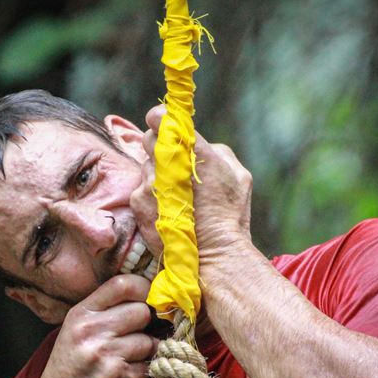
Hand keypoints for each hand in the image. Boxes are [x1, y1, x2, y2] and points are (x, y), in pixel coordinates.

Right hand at [28, 274, 157, 377]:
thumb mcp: (75, 332)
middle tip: (134, 337)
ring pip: (148, 341)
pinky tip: (125, 377)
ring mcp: (104, 355)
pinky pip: (147, 366)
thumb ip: (103, 312)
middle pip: (141, 311)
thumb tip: (145, 298)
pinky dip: (142, 372)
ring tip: (126, 361)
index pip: (123, 284)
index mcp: (81, 314)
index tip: (148, 300)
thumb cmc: (67, 372)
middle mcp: (91, 330)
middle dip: (145, 325)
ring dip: (145, 352)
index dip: (144, 289)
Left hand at [130, 104, 252, 263]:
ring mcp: (150, 183)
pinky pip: (140, 190)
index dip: (160, 120)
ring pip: (145, 166)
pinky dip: (150, 197)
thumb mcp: (238, 176)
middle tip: (173, 164)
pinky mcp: (139, 203)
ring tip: (175, 197)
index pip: (161, 120)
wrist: (212, 256)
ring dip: (156, 176)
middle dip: (159, 148)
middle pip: (150, 140)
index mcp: (196, 150)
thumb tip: (197, 145)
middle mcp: (168, 162)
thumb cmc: (230, 216)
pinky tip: (166, 211)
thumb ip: (215, 151)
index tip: (162, 123)